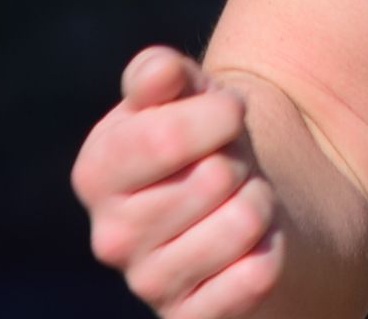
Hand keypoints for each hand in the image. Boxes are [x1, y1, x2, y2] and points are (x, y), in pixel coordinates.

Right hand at [72, 44, 285, 317]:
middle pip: (213, 178)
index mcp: (97, 171)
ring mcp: (151, 283)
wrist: (252, 204)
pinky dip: (270, 253)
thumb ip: (163, 74)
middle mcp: (112, 236)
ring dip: (260, 201)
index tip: (228, 113)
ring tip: (244, 201)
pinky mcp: (193, 318)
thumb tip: (158, 73)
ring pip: (242, 225)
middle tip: (232, 167)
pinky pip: (253, 279)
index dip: (220, 114)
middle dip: (241, 159)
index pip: (166, 136)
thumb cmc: (211, 137)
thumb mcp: (189, 91)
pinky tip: (257, 245)